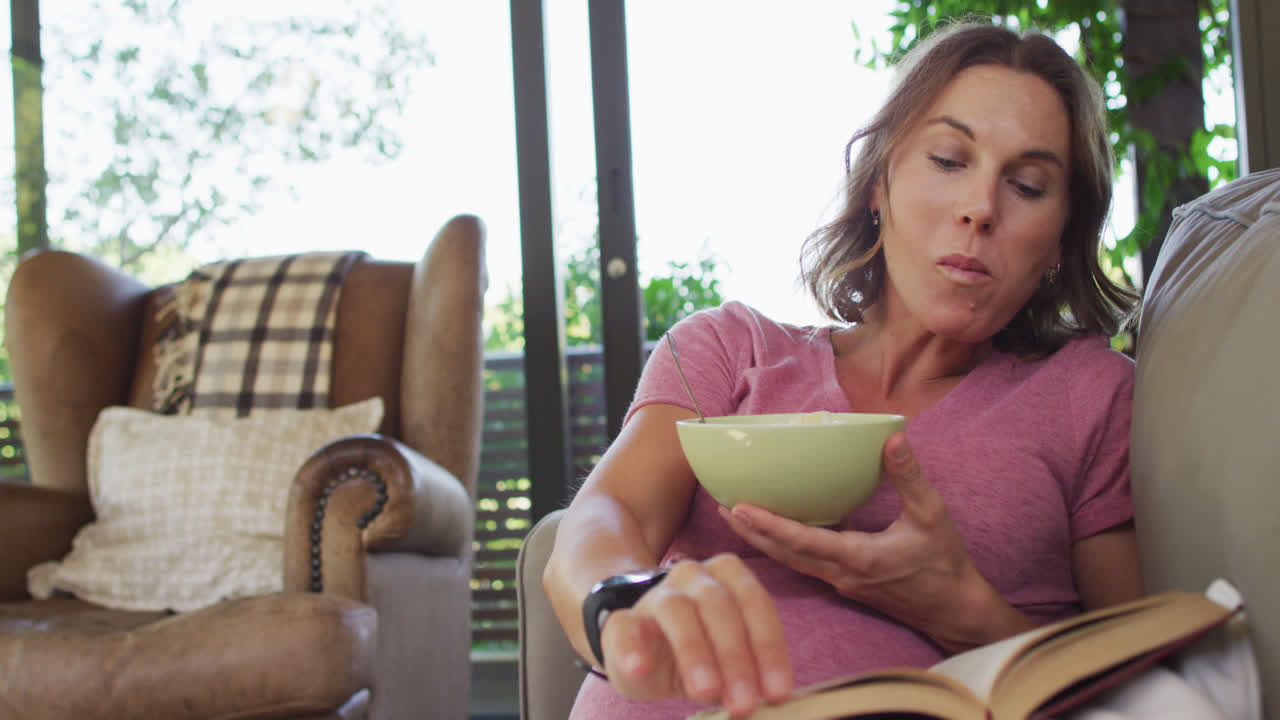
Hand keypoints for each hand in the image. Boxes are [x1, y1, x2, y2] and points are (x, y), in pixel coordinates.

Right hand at [598, 554, 793, 716]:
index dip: (769, 649)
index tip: (777, 692)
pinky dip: (632, 647)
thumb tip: (773, 698)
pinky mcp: (622, 620)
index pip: (755, 605)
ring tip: (705, 691)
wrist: (644, 646)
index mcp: (729, 577)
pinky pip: (624, 627)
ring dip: (694, 651)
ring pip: (676, 610)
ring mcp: (655, 595)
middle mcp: (694, 576)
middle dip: (735, 656)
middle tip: (743, 703)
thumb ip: (751, 668)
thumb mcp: (730, 654)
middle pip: (718, 606)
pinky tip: (640, 668)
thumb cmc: (701, 647)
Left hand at [720, 432, 1017, 651]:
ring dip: (761, 539)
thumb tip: (894, 439)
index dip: (770, 525)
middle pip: (784, 554)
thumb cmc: (944, 563)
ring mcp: (840, 582)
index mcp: (859, 558)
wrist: (953, 609)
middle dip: (750, 531)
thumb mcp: (932, 515)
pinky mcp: (844, 583)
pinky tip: (771, 529)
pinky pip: (804, 564)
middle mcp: (841, 574)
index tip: (739, 507)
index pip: (804, 541)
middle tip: (719, 505)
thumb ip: (909, 477)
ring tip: (734, 515)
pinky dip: (782, 546)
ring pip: (790, 562)